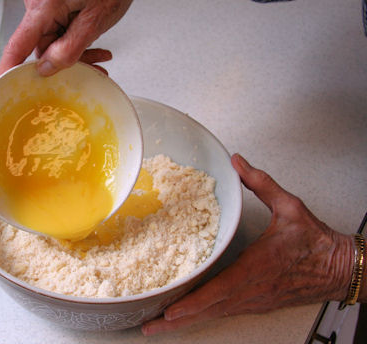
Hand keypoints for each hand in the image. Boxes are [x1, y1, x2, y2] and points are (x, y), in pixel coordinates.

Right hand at [0, 0, 173, 77]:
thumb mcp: (95, 23)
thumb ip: (68, 50)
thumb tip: (45, 68)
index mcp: (44, 3)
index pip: (18, 44)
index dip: (8, 68)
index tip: (1, 86)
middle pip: (41, 47)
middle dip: (66, 60)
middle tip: (94, 66)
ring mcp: (42, 0)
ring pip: (51, 42)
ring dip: (74, 51)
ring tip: (100, 53)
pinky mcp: (51, 2)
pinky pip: (56, 31)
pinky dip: (73, 40)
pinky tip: (92, 43)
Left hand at [142, 153, 354, 335]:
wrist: (340, 268)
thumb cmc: (316, 243)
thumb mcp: (289, 207)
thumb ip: (261, 183)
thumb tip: (239, 163)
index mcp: (256, 267)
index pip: (220, 290)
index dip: (194, 303)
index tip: (171, 311)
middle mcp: (252, 290)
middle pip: (209, 310)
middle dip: (177, 320)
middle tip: (149, 327)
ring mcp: (254, 300)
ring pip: (215, 314)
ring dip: (187, 322)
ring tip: (158, 326)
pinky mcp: (257, 303)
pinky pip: (225, 312)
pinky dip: (203, 316)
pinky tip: (187, 317)